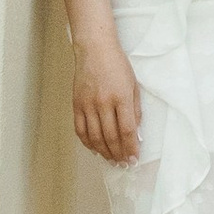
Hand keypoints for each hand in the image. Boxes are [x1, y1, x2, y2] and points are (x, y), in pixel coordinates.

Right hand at [71, 35, 142, 165]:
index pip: (127, 130)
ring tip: (112, 160)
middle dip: (119, 154)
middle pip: (111, 136)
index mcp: (121, 97)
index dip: (131, 147)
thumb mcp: (134, 85)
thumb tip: (136, 133)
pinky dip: (88, 143)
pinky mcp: (76, 105)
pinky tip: (95, 150)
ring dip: (104, 152)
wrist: (95, 50)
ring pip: (95, 137)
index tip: (134, 158)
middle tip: (124, 164)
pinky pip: (80, 130)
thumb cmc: (118, 65)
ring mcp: (88, 105)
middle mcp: (103, 103)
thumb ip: (135, 109)